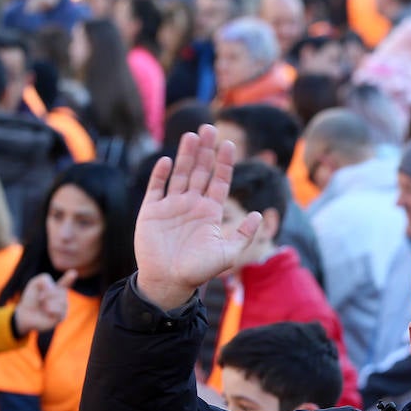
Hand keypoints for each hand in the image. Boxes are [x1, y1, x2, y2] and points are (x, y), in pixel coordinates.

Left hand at [14, 269, 74, 332]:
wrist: (27, 315)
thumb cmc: (32, 299)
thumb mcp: (35, 283)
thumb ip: (44, 279)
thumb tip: (53, 289)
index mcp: (57, 288)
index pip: (66, 283)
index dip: (69, 278)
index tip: (73, 273)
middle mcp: (63, 297)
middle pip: (58, 291)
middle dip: (46, 294)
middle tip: (40, 299)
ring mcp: (64, 307)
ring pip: (60, 301)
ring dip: (47, 302)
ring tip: (43, 306)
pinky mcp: (62, 317)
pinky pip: (59, 310)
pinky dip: (50, 310)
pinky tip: (46, 312)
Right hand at [134, 125, 262, 309]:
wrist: (169, 282)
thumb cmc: (199, 270)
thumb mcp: (228, 253)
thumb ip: (244, 234)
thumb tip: (259, 214)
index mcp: (210, 212)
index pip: (219, 181)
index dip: (224, 163)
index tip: (229, 145)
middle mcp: (191, 204)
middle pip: (200, 171)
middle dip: (205, 150)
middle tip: (209, 128)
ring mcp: (171, 206)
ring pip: (180, 174)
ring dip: (186, 155)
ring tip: (192, 135)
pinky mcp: (151, 211)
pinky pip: (156, 188)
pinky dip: (161, 174)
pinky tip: (168, 161)